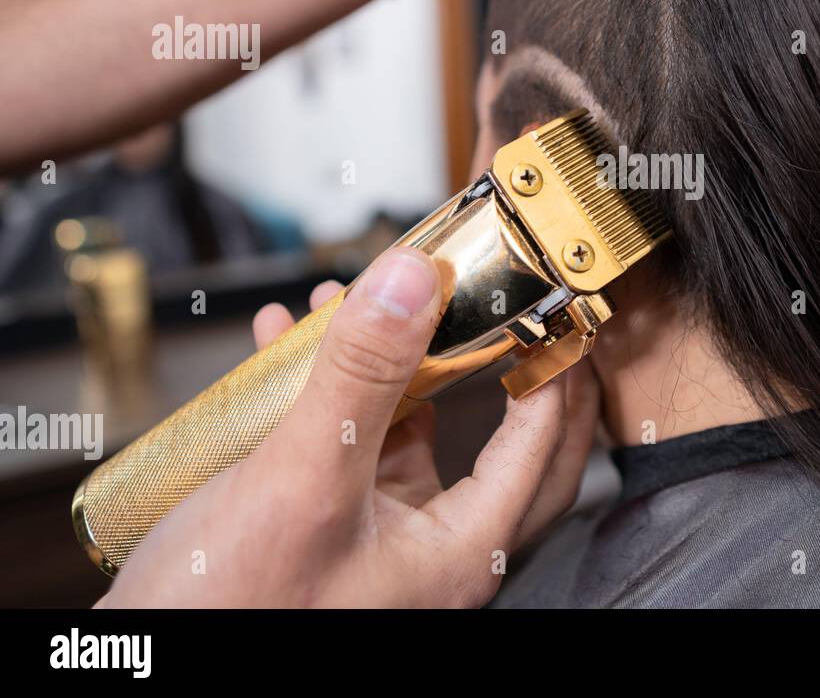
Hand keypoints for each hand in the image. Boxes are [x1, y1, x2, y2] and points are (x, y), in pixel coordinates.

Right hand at [98, 248, 599, 607]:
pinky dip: (325, 392)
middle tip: (499, 306)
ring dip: (386, 365)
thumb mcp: (304, 479)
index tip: (553, 314)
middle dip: (483, 362)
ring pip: (407, 433)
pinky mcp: (326, 530)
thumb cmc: (228, 613)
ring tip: (353, 304)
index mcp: (457, 553)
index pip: (538, 448)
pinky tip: (284, 349)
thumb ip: (363, 376)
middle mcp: (429, 550)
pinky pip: (346, 446)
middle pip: (489, 440)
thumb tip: (414, 284)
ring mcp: (377, 539)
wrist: (142, 665)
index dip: (553, 373)